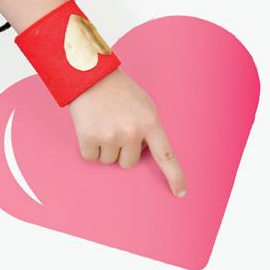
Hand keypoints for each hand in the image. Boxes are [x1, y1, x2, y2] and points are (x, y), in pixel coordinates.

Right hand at [68, 68, 186, 196]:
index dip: (175, 176)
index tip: (180, 193)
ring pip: (109, 161)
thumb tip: (147, 151)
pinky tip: (89, 127)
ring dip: (105, 148)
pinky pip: (91, 157)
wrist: (88, 75)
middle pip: (129, 162)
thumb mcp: (144, 104)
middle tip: (115, 127)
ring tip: (102, 123)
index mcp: (149, 122)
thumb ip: (149, 128)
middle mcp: (131, 132)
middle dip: (123, 150)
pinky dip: (89, 147)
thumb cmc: (118, 90)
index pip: (166, 156)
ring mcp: (110, 136)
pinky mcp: (89, 138)